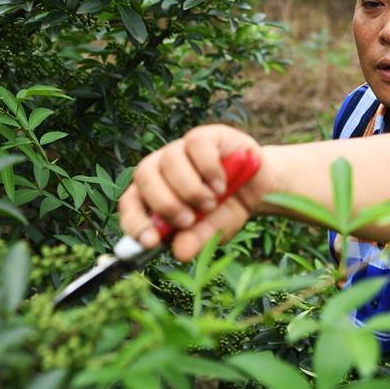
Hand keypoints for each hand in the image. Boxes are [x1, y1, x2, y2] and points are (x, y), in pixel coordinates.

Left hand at [118, 124, 265, 260]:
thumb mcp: (213, 230)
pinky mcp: (205, 136)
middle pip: (144, 175)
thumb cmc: (227, 208)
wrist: (259, 187)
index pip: (130, 202)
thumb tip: (179, 252)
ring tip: (211, 203)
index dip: (135, 221)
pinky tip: (222, 184)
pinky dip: (209, 169)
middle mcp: (162, 166)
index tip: (150, 241)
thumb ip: (195, 239)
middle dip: (165, 203)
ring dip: (190, 188)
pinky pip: (196, 146)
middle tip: (188, 220)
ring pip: (170, 160)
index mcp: (154, 192)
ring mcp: (182, 148)